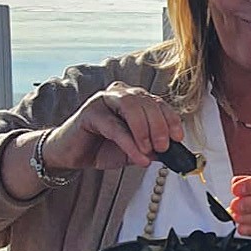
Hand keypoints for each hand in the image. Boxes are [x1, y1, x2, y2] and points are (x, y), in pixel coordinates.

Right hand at [44, 83, 185, 171]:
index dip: (170, 119)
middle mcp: (120, 93)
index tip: (178, 138)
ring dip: (145, 130)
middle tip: (164, 147)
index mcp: (133, 99)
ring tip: (151, 151)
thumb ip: (151, 148)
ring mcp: (104, 100)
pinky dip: (130, 143)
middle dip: (159, 126)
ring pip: (131, 107)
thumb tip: (172, 153)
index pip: (157, 103)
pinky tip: (139, 157)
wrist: (71, 155)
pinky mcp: (90, 112)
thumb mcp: (133, 150)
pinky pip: (114, 126)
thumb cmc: (101, 147)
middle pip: (146, 102)